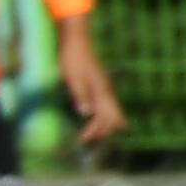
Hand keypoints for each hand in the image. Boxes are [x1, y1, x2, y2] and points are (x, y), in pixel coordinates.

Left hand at [57, 20, 126, 149]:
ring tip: (95, 138)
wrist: (77, 42)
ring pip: (113, 112)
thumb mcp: (73, 78)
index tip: (83, 140)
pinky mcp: (100, 86)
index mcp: (101, 91)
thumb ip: (80, 95)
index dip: (95, 131)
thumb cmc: (72, 59)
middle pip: (113, 118)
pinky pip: (108, 106)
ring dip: (105, 126)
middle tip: (88, 144)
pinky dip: (105, 117)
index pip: (104, 118)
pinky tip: (98, 120)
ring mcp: (105, 88)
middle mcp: (106, 91)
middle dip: (103, 133)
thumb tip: (86, 114)